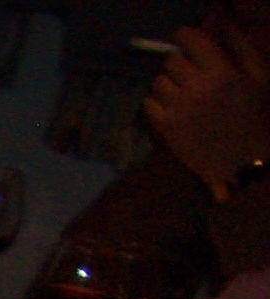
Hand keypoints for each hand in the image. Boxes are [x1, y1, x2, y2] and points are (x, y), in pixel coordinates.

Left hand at [146, 20, 269, 193]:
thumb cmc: (252, 116)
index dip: (185, 37)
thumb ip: (240, 49)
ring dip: (168, 83)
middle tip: (189, 74)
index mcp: (221, 71)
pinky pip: (148, 103)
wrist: (241, 160)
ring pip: (158, 82)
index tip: (184, 41)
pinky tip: (171, 108)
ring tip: (181, 93)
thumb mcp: (257, 77)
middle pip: (171, 62)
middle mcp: (196, 87)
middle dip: (179, 64)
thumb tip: (221, 30)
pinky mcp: (165, 127)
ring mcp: (177, 108)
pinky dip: (156, 103)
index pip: (190, 40)